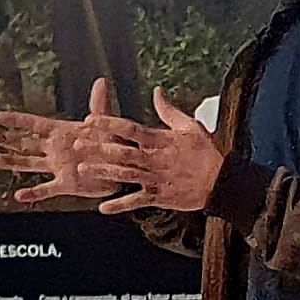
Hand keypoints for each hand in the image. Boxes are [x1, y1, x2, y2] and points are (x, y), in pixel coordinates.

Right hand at [0, 79, 126, 202]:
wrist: (123, 166)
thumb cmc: (113, 142)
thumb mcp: (105, 122)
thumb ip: (99, 104)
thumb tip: (101, 82)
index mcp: (62, 132)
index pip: (34, 124)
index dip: (16, 120)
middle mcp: (56, 149)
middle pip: (25, 143)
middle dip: (7, 139)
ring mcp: (58, 166)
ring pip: (30, 164)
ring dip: (13, 162)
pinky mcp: (66, 183)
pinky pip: (46, 189)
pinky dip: (33, 193)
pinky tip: (20, 196)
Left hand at [88, 87, 227, 215]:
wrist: (222, 182)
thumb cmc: (206, 152)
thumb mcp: (191, 126)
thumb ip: (169, 111)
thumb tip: (157, 91)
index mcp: (160, 141)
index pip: (130, 129)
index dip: (110, 124)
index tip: (91, 119)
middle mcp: (154, 159)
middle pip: (122, 152)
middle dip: (98, 148)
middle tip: (77, 145)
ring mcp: (156, 179)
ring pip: (125, 175)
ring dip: (103, 173)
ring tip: (82, 170)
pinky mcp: (160, 196)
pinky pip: (137, 201)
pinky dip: (121, 205)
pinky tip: (104, 208)